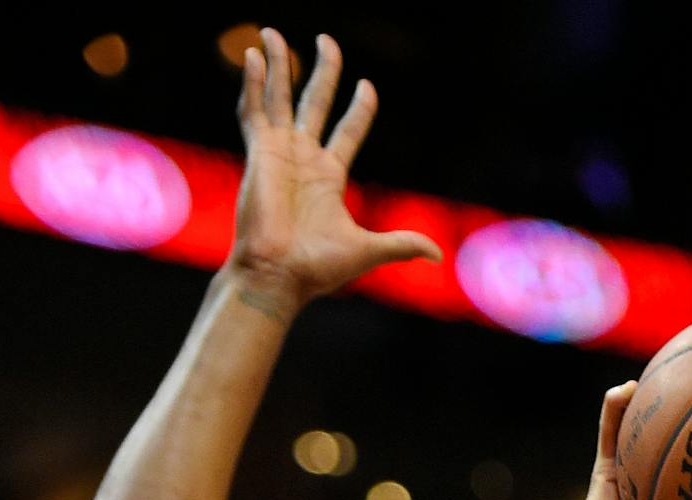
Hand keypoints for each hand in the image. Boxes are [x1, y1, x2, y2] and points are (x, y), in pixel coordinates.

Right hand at [227, 30, 440, 310]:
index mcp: (329, 177)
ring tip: (273, 32)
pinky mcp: (257, 153)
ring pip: (279, 98)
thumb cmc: (317, 268)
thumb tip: (438, 255)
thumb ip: (401, 244)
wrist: (278, 276)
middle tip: (326, 39)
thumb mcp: (368, 250)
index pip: (348, 131)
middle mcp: (302, 159)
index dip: (359, 109)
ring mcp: (277, 153)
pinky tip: (255, 57)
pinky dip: (253, 84)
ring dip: (278, 65)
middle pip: (315, 102)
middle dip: (322, 71)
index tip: (368, 86)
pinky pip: (253, 111)